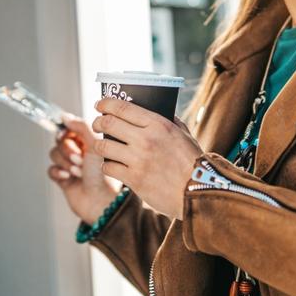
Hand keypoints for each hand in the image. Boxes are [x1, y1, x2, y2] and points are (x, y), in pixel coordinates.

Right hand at [47, 114, 120, 223]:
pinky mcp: (63, 178)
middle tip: (80, 159)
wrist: (101, 202)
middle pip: (60, 140)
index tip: (67, 134)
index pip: (71, 127)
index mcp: (91, 140)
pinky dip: (58, 173)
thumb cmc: (104, 174)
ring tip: (79, 172)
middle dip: (68, 150)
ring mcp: (71, 164)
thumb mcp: (96, 144)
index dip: (68, 130)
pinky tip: (69, 178)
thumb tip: (65, 116)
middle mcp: (81, 150)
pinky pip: (51, 168)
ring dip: (66, 163)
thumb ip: (82, 126)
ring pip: (54, 153)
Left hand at [92, 98, 203, 220]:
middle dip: (98, 122)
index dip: (106, 103)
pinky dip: (108, 166)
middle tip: (98, 124)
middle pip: (108, 124)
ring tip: (103, 146)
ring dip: (100, 145)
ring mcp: (138, 160)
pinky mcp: (133, 179)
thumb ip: (168, 121)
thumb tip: (153, 110)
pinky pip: (108, 167)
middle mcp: (146, 140)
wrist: (198, 192)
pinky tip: (113, 165)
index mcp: (158, 124)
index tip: (100, 104)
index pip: (123, 108)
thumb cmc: (192, 162)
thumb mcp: (183, 134)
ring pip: (103, 146)